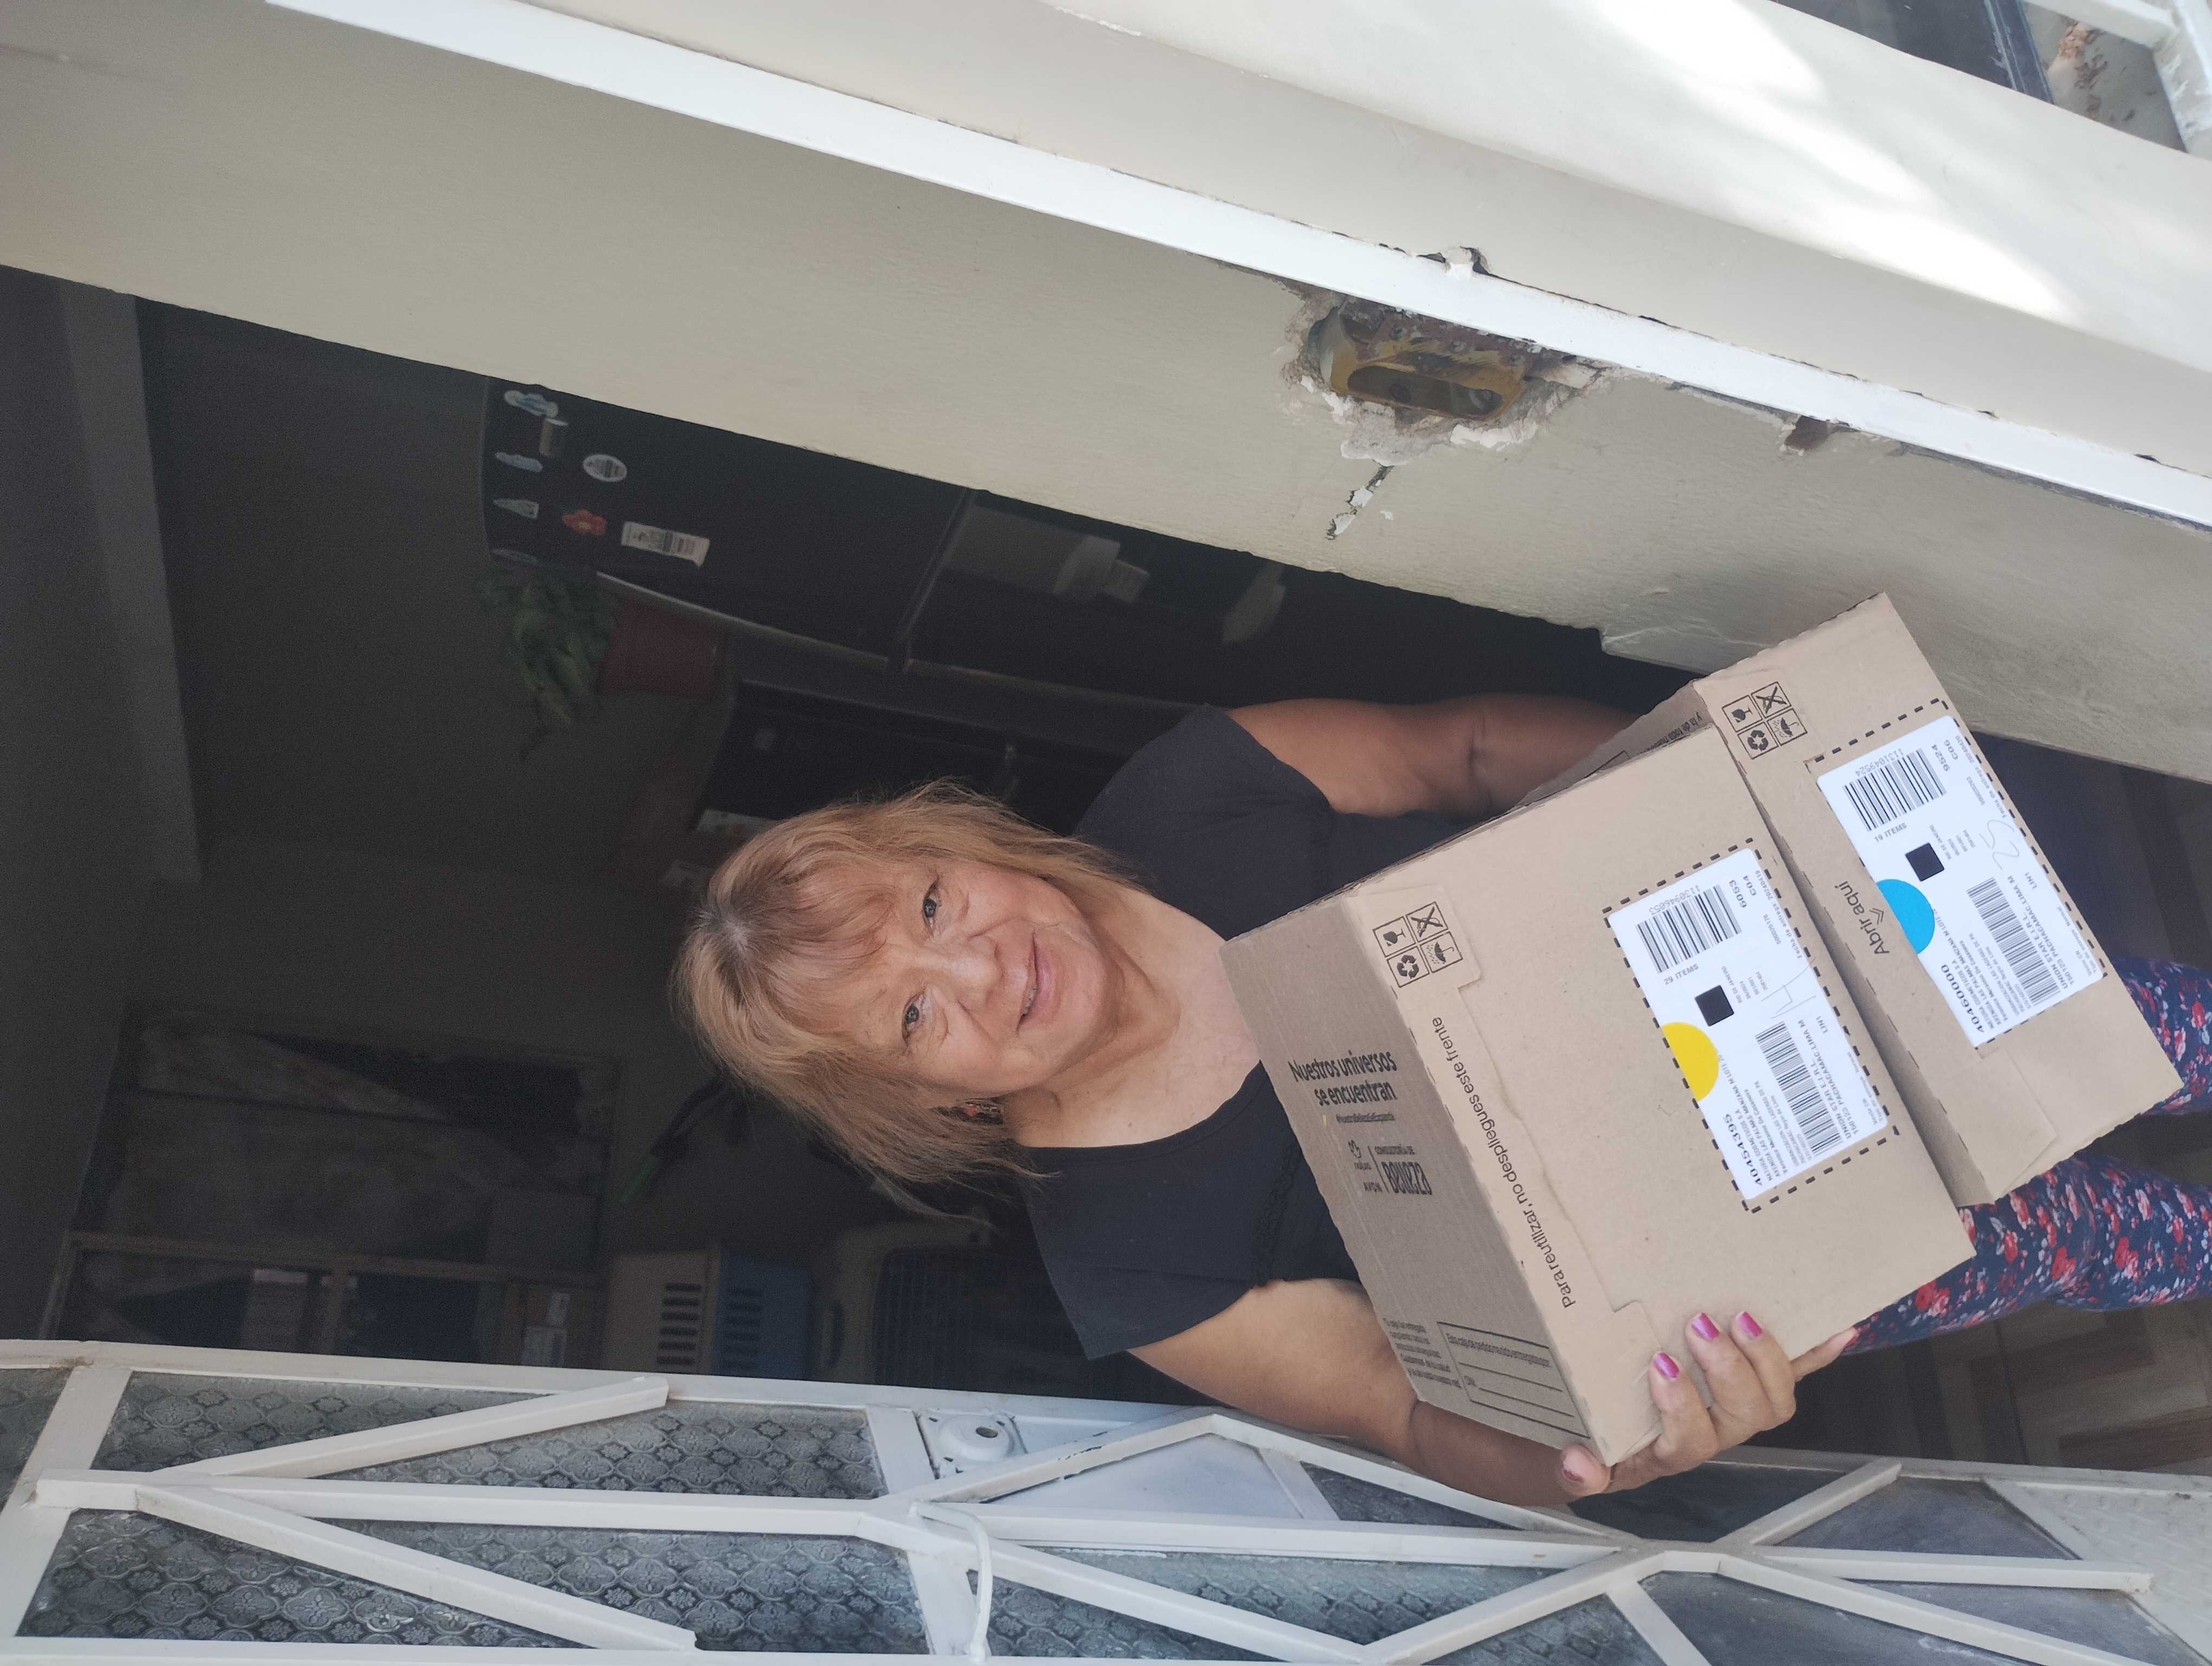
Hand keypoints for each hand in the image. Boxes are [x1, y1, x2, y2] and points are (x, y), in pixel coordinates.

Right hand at [1556, 1312, 1854, 1497]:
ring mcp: (1733, 1410)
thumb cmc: (1585, 1439)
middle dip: (1727, 1372)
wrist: (1596, 1436)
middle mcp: (1708, 1433)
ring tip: (1740, 1318)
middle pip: (1742, 1418)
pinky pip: (1792, 1375)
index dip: (1682, 1407)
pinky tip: (1839, 1330)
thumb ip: (1571, 1468)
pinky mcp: (1749, 1382)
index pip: (1688, 1443)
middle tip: (1698, 1327)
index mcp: (1665, 1451)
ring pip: (1772, 1400)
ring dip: (1764, 1359)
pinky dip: (1816, 1354)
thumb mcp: (1564, 1456)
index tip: (1660, 1365)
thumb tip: (1581, 1466)